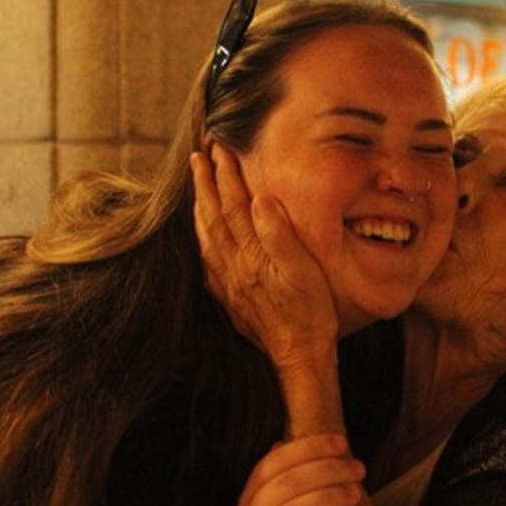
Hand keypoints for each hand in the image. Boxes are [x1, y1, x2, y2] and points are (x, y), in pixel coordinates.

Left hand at [190, 144, 337, 368]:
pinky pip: (208, 261)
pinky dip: (202, 239)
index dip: (226, 175)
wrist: (300, 356)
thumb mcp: (304, 270)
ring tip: (196, 184)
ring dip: (200, 206)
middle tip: (198, 156)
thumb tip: (260, 198)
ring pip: (206, 237)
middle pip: (213, 217)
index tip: (220, 148)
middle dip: (205, 183)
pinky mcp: (230, 298)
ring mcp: (229, 283)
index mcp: (252, 255)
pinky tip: (202, 234)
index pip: (234, 206)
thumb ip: (279, 234)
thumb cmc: (310, 313)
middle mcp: (234, 266)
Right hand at [236, 434, 365, 505]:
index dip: (307, 449)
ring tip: (355, 494)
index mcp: (250, 503)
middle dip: (325, 470)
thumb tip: (281, 442)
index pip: (271, 465)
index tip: (341, 443)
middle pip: (283, 486)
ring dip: (326, 498)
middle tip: (358, 469)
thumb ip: (289, 483)